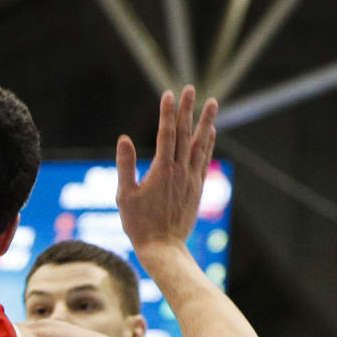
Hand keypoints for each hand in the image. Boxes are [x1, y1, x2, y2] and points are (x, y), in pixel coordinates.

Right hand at [115, 85, 218, 258]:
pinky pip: (204, 159)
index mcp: (162, 170)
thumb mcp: (124, 195)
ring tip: (212, 103)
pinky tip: (210, 132)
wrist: (163, 248)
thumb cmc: (139, 224)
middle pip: (184, 133)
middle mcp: (180, 170)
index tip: (168, 93)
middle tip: (190, 88)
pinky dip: (208, 144)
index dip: (167, 112)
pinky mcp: (197, 188)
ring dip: (206, 122)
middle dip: (187, 109)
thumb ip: (125, 165)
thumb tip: (124, 138)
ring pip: (200, 144)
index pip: (165, 133)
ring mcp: (191, 179)